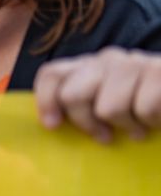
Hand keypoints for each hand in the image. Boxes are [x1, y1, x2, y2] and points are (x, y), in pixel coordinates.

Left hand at [35, 47, 160, 142]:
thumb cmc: (146, 105)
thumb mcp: (109, 104)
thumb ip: (82, 105)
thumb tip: (50, 124)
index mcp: (90, 66)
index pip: (52, 74)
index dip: (46, 100)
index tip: (53, 125)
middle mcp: (109, 59)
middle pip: (73, 94)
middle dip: (86, 122)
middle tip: (103, 136)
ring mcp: (137, 63)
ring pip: (109, 108)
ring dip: (127, 125)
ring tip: (139, 128)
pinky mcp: (160, 72)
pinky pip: (144, 108)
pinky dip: (153, 122)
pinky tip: (159, 119)